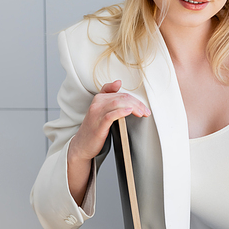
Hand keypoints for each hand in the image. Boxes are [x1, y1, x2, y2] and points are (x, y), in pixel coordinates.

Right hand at [67, 80, 149, 205]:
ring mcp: (97, 113)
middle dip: (137, 104)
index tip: (143, 106)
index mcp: (99, 98)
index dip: (134, 99)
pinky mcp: (98, 124)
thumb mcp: (102, 111)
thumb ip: (110, 99)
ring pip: (118, 103)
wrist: (81, 145)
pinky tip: (130, 112)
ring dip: (133, 107)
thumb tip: (119, 82)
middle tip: (146, 112)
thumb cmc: (94, 129)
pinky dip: (122, 112)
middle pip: (122, 98)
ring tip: (142, 113)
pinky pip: (111, 115)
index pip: (121, 93)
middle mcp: (97, 103)